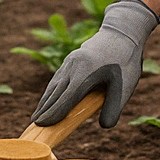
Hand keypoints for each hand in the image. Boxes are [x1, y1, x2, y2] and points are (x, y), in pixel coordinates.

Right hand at [31, 0, 158, 128]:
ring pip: (54, 85)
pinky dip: (51, 91)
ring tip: (37, 115)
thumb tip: (105, 126)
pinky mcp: (71, 59)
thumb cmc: (125, 61)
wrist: (122, 32)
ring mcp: (70, 62)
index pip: (65, 99)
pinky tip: (48, 99)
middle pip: (55, 92)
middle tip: (34, 125)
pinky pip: (57, 78)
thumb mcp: (125, 86)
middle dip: (44, 109)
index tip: (42, 125)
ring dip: (45, 100)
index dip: (53, 113)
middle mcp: (73, 67)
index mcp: (85, 74)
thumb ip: (114, 107)